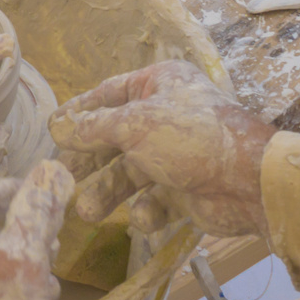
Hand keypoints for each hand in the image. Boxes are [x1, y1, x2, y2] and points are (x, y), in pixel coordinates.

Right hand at [51, 59, 270, 236]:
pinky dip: (148, 211)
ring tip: (87, 211)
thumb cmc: (192, 137)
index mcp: (160, 84)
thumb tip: (57, 126)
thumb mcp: (134, 124)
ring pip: (131, 174)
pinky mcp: (186, 190)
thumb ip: (92, 127)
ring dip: (109, 193)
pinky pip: (156, 200)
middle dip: (91, 161)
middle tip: (63, 177)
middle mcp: (168, 116)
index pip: (109, 94)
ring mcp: (178, 155)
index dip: (79, 112)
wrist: (248, 182)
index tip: (51, 129)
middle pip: (116, 138)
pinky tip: (148, 215)